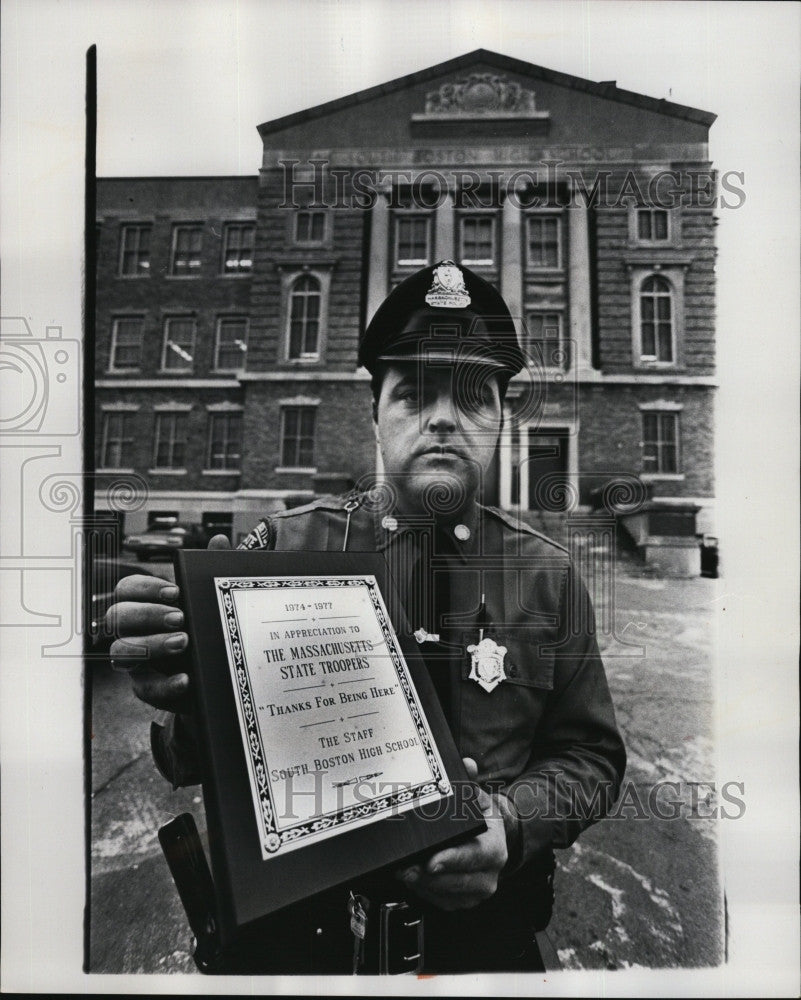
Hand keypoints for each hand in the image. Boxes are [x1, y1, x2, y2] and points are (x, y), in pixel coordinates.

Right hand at [105, 533, 231, 711]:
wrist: (221, 670)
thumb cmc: (207, 626)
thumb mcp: (213, 598)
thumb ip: (213, 571)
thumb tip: (219, 540)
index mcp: (145, 604)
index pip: (126, 589)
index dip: (145, 588)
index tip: (175, 592)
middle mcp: (133, 631)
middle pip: (116, 617)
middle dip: (146, 615)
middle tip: (180, 618)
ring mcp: (137, 661)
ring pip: (120, 652)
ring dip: (150, 646)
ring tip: (184, 642)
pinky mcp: (149, 687)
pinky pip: (143, 689)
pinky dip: (163, 685)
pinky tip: (185, 679)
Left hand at [396, 757, 515, 910]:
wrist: (493, 838)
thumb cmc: (482, 818)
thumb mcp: (478, 798)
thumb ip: (469, 782)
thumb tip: (467, 764)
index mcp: (495, 849)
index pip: (475, 857)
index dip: (453, 860)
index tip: (431, 862)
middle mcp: (489, 874)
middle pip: (457, 881)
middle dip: (428, 878)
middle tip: (404, 868)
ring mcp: (476, 891)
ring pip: (446, 895)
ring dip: (422, 886)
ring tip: (402, 871)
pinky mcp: (463, 900)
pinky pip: (441, 902)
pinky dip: (424, 892)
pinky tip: (410, 879)